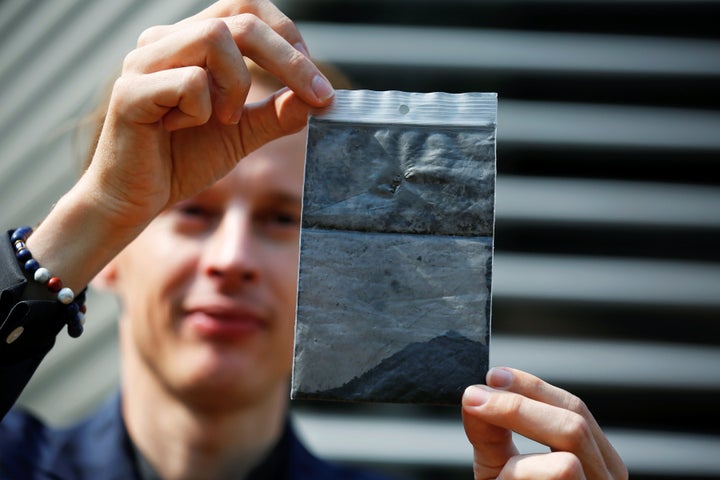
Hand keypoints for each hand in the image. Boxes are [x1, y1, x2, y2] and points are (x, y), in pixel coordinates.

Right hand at [25, 0, 333, 291]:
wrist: (135, 200)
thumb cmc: (182, 160)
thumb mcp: (242, 134)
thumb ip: (276, 115)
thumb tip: (319, 99)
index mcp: (190, 42)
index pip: (246, 8)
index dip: (287, 36)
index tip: (314, 79)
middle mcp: (166, 41)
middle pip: (240, 17)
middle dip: (289, 59)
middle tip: (315, 96)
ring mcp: (144, 62)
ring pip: (215, 38)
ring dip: (238, 84)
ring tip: (225, 119)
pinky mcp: (130, 91)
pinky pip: (188, 81)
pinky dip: (202, 110)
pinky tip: (181, 130)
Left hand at [462, 367, 627, 478]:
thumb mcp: (499, 469)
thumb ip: (491, 434)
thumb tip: (474, 395)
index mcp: (597, 459)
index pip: (575, 408)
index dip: (532, 386)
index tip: (492, 375)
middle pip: (573, 423)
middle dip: (518, 405)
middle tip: (475, 397)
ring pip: (565, 462)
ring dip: (519, 449)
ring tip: (485, 448)